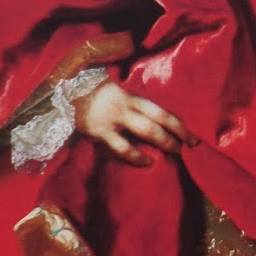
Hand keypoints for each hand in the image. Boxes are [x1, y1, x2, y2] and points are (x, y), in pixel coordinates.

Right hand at [73, 80, 197, 167]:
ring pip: (146, 130)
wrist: (63, 93)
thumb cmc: (92, 96)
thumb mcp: (114, 95)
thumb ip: (131, 106)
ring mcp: (113, 117)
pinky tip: (147, 161)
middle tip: (191, 145)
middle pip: (159, 118)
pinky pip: (122, 146)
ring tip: (176, 152)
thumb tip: (152, 122)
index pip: (161, 110)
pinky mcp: (99, 130)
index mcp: (130, 96)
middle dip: (178, 132)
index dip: (178, 123)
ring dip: (164, 141)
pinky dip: (137, 156)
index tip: (193, 135)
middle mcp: (125, 105)